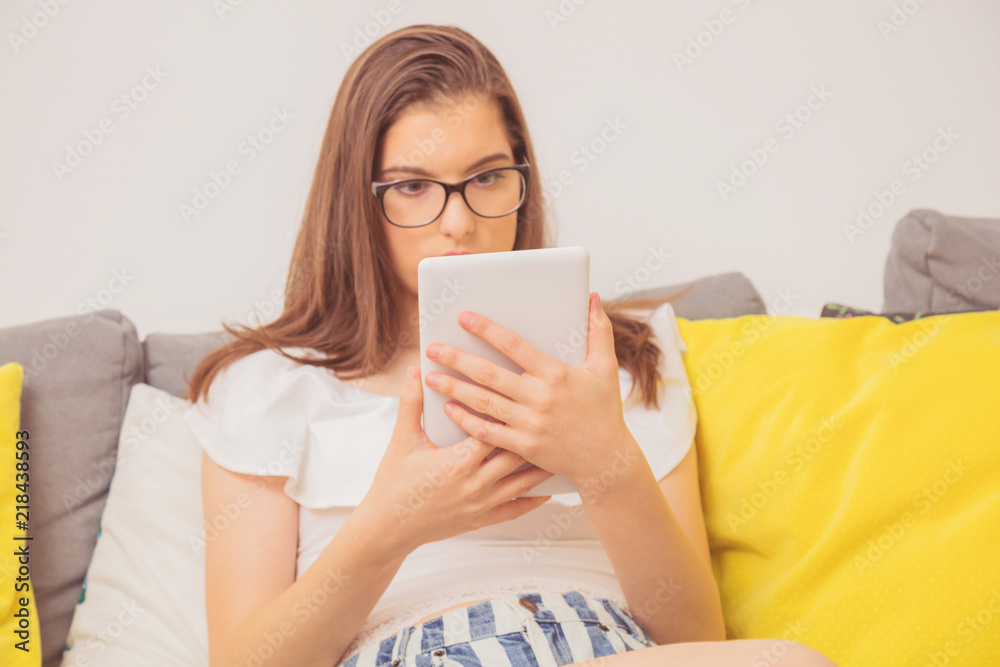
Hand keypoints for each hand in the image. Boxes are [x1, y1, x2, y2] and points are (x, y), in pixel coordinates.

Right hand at [354, 365, 554, 556]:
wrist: (388, 528)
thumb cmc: (394, 483)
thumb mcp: (402, 441)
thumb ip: (411, 403)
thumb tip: (415, 370)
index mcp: (458, 461)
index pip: (493, 429)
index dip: (509, 411)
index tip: (525, 395)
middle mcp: (475, 483)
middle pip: (516, 454)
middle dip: (534, 435)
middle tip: (554, 417)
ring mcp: (481, 504)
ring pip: (522, 483)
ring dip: (541, 466)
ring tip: (559, 448)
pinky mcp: (481, 520)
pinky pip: (515, 510)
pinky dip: (534, 500)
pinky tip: (548, 491)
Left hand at [423, 292, 637, 485]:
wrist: (605, 458)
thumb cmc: (604, 410)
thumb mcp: (605, 368)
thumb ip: (598, 331)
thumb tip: (592, 297)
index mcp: (556, 374)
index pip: (514, 345)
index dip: (486, 329)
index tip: (464, 318)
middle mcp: (539, 398)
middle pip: (489, 373)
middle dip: (457, 358)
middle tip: (432, 348)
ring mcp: (529, 424)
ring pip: (482, 401)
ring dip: (453, 387)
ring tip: (430, 376)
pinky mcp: (523, 446)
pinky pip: (487, 432)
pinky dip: (465, 420)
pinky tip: (448, 408)